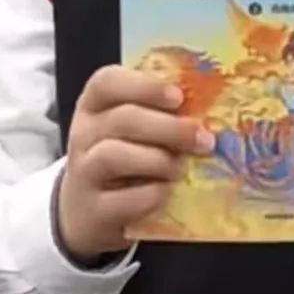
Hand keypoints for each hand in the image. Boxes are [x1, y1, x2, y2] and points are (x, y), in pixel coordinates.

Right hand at [57, 64, 214, 261]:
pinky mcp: (94, 211)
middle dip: (169, 128)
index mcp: (94, 105)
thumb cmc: (122, 159)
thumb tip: (210, 107)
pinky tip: (166, 192)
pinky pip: (122, 199)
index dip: (144, 86)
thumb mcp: (132, 130)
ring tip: (181, 168)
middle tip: (203, 139)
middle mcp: (83, 135)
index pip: (107, 82)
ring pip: (114, 155)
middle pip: (122, 119)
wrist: (87, 211)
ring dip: (158, 160)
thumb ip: (161, 113)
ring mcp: (84, 173)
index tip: (178, 96)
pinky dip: (151, 195)